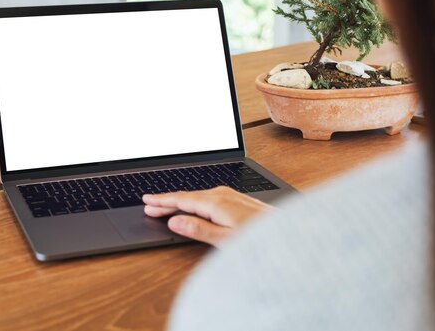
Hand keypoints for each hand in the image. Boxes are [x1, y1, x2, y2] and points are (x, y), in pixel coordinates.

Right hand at [142, 186, 273, 245]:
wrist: (288, 233)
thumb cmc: (260, 240)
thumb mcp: (226, 240)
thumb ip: (199, 230)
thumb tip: (175, 220)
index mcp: (216, 203)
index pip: (181, 200)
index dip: (162, 201)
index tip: (147, 201)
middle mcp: (222, 194)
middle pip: (187, 196)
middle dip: (167, 201)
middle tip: (148, 205)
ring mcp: (230, 195)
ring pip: (197, 196)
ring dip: (179, 201)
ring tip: (164, 205)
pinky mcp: (236, 199)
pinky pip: (207, 197)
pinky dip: (193, 201)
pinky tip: (191, 205)